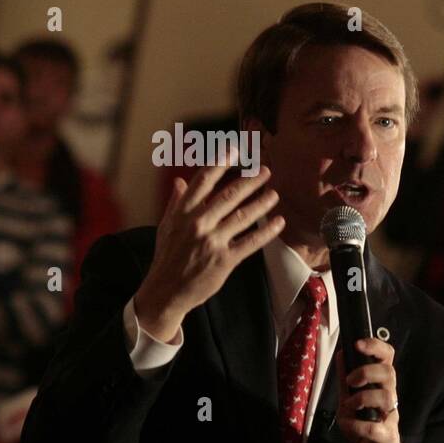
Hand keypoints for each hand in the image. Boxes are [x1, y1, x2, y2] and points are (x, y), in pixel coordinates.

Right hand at [133, 151, 284, 340]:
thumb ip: (176, 203)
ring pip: (242, 217)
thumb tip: (179, 180)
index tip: (235, 150)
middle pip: (228, 195)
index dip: (220, 163)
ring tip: (275, 195)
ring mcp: (212, 242)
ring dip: (262, 203)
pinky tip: (278, 222)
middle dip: (250, 181)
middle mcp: (198, 224)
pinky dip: (266, 232)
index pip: (203, 181)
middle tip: (265, 171)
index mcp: (183, 213)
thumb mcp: (166, 227)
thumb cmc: (167, 258)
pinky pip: (250, 242)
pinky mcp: (224, 261)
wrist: (165, 292)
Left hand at [335, 338, 406, 442]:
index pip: (388, 357)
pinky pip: (375, 427)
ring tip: (349, 406)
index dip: (375, 346)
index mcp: (382, 384)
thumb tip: (341, 352)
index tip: (357, 344)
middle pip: (389, 373)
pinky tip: (350, 426)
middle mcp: (390, 396)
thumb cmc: (364, 424)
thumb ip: (345, 378)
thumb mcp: (350, 398)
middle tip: (351, 382)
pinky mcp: (386, 436)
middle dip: (366, 372)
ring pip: (386, 397)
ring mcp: (390, 416)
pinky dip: (358, 426)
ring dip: (362, 398)